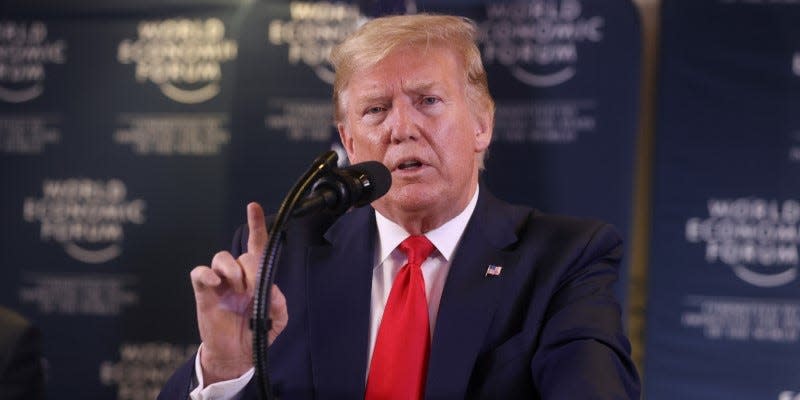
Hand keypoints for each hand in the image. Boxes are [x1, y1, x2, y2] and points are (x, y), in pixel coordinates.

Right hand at [190, 202, 288, 384]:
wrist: (235, 355)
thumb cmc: (255, 334)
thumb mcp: (276, 321)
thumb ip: (279, 305)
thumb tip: (271, 291)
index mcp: (257, 278)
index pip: (257, 246)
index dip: (256, 225)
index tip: (253, 207)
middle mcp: (238, 276)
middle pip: (244, 254)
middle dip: (250, 268)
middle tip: (250, 289)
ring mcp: (220, 283)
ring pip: (221, 257)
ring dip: (231, 269)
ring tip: (236, 288)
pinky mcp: (204, 293)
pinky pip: (199, 273)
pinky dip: (206, 274)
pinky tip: (215, 284)